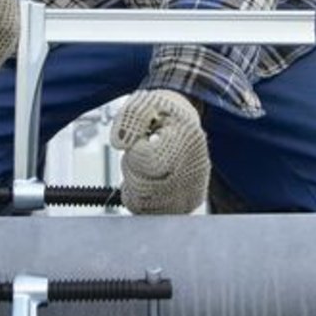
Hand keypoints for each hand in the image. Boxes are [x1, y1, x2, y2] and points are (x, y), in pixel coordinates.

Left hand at [110, 89, 209, 216]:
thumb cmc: (162, 113)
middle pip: (144, 186)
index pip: (148, 161)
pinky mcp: (185, 205)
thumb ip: (130, 117)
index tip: (140, 140)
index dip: (134, 152)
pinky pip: (149, 212)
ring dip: (134, 184)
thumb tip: (119, 143)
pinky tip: (146, 179)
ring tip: (144, 166)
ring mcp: (192, 190)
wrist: (183, 124)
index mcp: (188, 139)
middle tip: (139, 153)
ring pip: (144, 203)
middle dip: (131, 168)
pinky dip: (139, 198)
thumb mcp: (144, 103)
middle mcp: (195, 169)